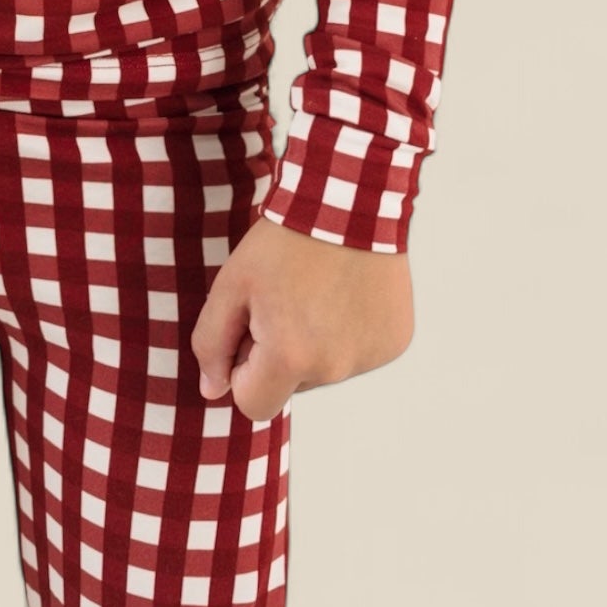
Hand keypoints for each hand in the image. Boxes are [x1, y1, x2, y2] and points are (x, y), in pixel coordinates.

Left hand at [190, 211, 413, 422]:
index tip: (250, 329)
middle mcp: (334, 368)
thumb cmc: (283, 241)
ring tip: (316, 288)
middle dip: (281, 353)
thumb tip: (213, 391)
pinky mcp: (394, 342)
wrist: (349, 201)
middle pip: (292, 385)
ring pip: (326, 369)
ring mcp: (369, 357)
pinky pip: (358, 353)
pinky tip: (345, 290)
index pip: (253, 405)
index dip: (243, 370)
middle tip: (285, 297)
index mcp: (290, 358)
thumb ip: (212, 343)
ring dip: (316, 342)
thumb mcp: (232, 284)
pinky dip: (348, 332)